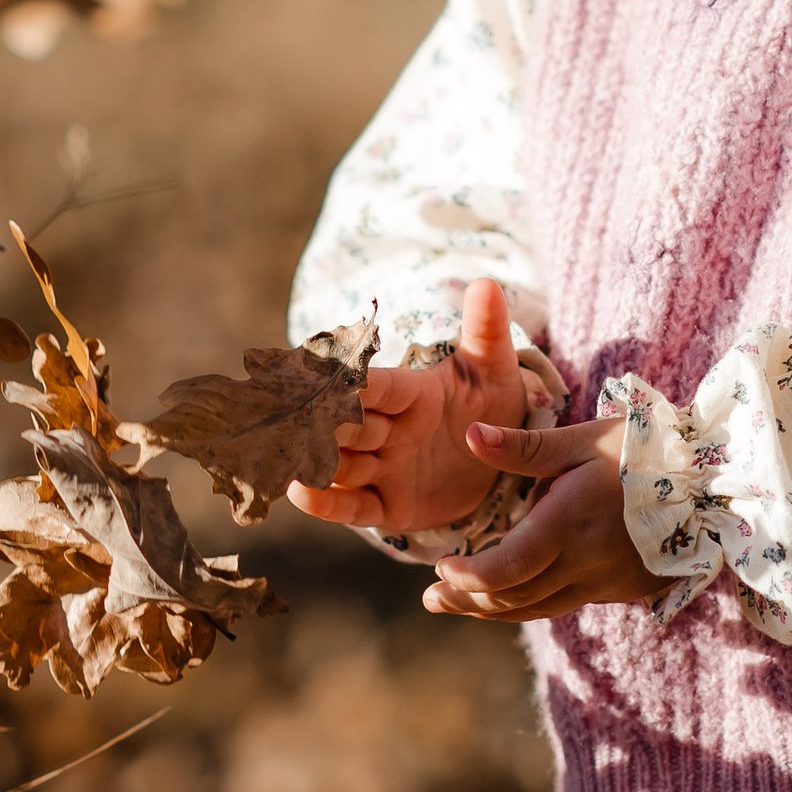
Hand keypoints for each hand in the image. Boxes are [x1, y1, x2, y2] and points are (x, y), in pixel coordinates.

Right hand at [286, 277, 526, 537]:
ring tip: (288, 458)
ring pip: (343, 465)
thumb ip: (486, 331)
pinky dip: (329, 503)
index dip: (348, 381)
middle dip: (320, 422)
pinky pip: (356, 507)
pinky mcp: (390, 505)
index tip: (309, 369)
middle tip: (288, 417)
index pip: (374, 385)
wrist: (503, 460)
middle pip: (348, 425)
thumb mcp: (494, 370)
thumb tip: (486, 283)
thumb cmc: (492, 404)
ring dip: (317, 461)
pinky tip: (302, 493)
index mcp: (410, 393)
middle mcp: (389, 429)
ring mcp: (386, 468)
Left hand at [420, 410, 664, 622]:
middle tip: (431, 599)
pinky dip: (530, 602)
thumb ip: (524, 448)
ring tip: (456, 603)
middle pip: (514, 598)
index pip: (505, 569)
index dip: (468, 577)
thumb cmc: (646, 451)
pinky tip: (511, 593)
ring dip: (492, 610)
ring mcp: (605, 582)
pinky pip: (565, 603)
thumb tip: (470, 436)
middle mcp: (585, 562)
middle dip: (467, 601)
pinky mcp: (621, 590)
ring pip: (537, 609)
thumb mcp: (584, 440)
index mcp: (569, 523)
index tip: (442, 568)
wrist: (715, 485)